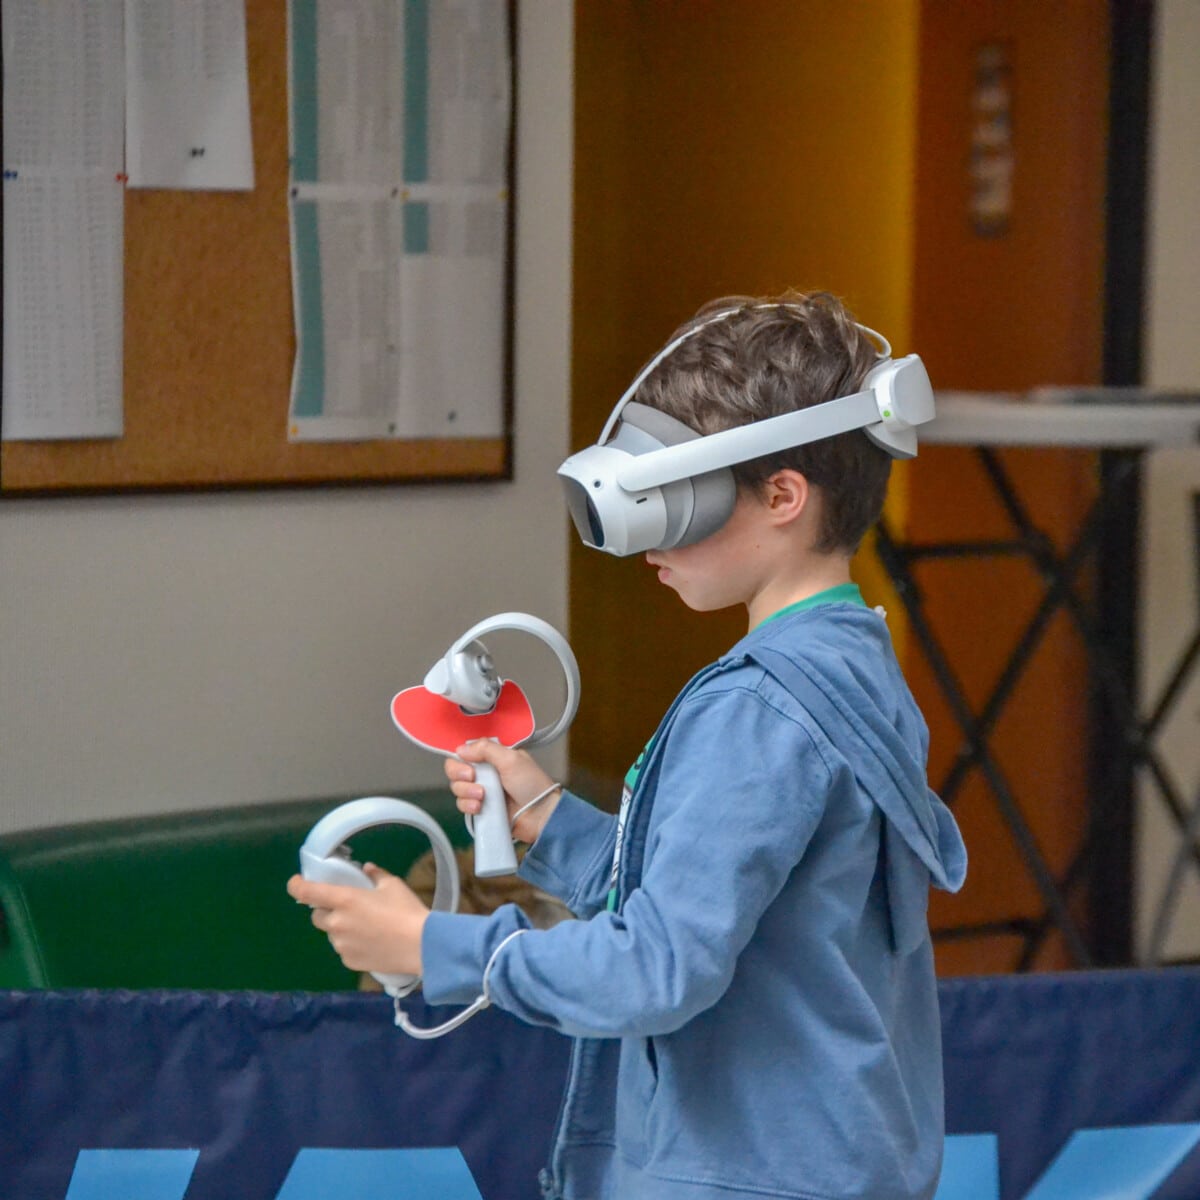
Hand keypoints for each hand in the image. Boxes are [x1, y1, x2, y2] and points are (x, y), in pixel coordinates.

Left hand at [287, 864, 427, 976]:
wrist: (421, 946)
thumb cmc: (406, 911)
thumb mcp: (392, 885)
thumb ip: (375, 875)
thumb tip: (366, 869)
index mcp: (344, 900)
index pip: (306, 892)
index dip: (297, 885)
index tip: (298, 882)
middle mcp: (336, 923)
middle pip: (317, 916)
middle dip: (327, 910)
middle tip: (347, 907)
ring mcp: (341, 945)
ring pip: (331, 934)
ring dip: (340, 928)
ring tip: (365, 927)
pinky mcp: (349, 962)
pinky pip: (343, 949)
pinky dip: (351, 944)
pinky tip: (371, 942)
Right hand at [444, 740, 561, 843]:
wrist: (540, 815)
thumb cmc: (532, 785)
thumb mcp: (511, 759)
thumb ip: (485, 749)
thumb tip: (461, 748)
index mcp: (493, 757)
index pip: (466, 752)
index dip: (461, 758)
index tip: (468, 764)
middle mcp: (485, 772)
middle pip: (456, 769)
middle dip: (460, 775)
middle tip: (473, 779)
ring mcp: (482, 791)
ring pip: (457, 788)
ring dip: (466, 792)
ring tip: (482, 797)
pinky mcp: (481, 809)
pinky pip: (462, 805)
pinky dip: (467, 805)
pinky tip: (479, 807)